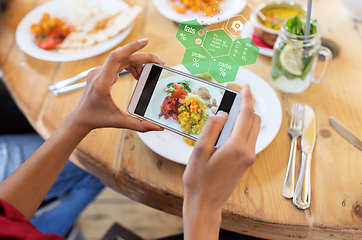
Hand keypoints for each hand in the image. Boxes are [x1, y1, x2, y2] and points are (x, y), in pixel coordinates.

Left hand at [68, 38, 164, 133]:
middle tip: (161, 62)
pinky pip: (118, 63)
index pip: (116, 56)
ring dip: (138, 62)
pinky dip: (131, 66)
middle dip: (144, 58)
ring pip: (122, 58)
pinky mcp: (100, 72)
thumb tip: (158, 127)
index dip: (132, 47)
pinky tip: (138, 75)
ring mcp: (98, 71)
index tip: (146, 41)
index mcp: (102, 83)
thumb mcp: (119, 123)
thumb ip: (140, 125)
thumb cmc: (98, 119)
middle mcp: (99, 73)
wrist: (81, 117)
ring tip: (149, 73)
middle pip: (124, 56)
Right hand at [182, 85, 260, 239]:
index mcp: (236, 147)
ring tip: (226, 116)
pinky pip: (249, 139)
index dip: (247, 99)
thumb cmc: (198, 180)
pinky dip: (242, 129)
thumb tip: (222, 114)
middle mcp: (248, 152)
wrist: (205, 204)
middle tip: (232, 100)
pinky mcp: (246, 163)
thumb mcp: (199, 151)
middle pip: (255, 121)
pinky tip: (226, 131)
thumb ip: (212, 128)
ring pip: (253, 130)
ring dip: (244, 118)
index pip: (246, 116)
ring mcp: (249, 158)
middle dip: (247, 107)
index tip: (246, 87)